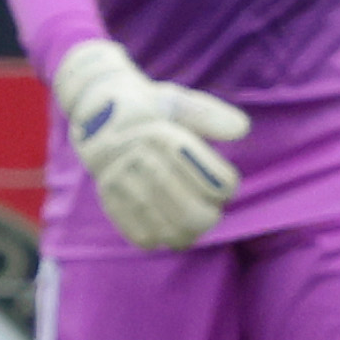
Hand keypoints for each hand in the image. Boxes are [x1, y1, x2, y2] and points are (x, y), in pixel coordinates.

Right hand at [51, 37, 249, 251]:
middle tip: (213, 216)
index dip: (216, 181)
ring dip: (175, 230)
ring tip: (194, 233)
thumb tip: (242, 129)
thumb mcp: (178, 99)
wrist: (96, 105)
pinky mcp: (104, 189)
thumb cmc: (149, 106)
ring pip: (148, 211)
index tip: (229, 189)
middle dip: (198, 212)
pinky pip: (123, 219)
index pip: (191, 162)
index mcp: (155, 129)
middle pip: (169, 191)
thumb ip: (209, 115)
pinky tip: (164, 240)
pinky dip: (145, 236)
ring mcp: (114, 173)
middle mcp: (132, 152)